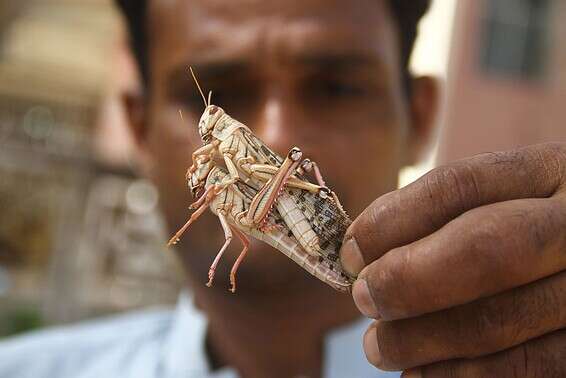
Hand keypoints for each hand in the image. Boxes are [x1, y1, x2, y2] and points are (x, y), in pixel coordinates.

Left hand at [339, 143, 565, 376]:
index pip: (458, 187)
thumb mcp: (510, 200)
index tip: (350, 253)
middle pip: (484, 248)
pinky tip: (421, 373)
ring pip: (497, 321)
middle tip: (363, 300)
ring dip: (420, 341)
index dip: (391, 221)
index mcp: (552, 174)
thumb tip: (362, 253)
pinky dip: (459, 377)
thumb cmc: (534, 230)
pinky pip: (522, 370)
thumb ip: (445, 214)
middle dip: (406, 280)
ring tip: (380, 348)